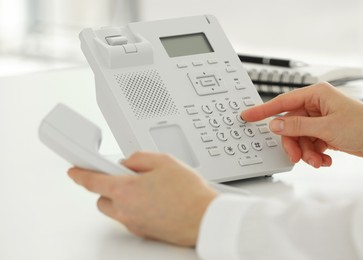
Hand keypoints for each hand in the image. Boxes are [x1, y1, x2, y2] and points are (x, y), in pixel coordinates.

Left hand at [68, 151, 216, 245]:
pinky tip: (153, 201)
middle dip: (108, 187)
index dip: (80, 174)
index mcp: (125, 189)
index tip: (74, 171)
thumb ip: (138, 158)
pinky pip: (130, 218)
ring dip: (120, 199)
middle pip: (102, 198)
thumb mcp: (164, 161)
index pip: (92, 181)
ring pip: (115, 210)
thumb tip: (127, 162)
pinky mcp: (144, 232)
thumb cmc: (188, 192)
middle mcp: (125, 210)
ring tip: (144, 189)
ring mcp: (134, 223)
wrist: (204, 217)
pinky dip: (134, 208)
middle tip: (125, 177)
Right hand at [241, 82, 362, 167]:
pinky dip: (315, 154)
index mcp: (316, 95)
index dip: (263, 110)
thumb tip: (275, 124)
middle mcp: (316, 106)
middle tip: (296, 156)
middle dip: (293, 143)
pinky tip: (325, 159)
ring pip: (299, 137)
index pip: (282, 102)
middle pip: (290, 125)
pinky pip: (310, 143)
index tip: (248, 115)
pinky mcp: (326, 132)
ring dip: (306, 152)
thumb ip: (297, 126)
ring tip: (317, 160)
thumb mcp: (326, 127)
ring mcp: (320, 120)